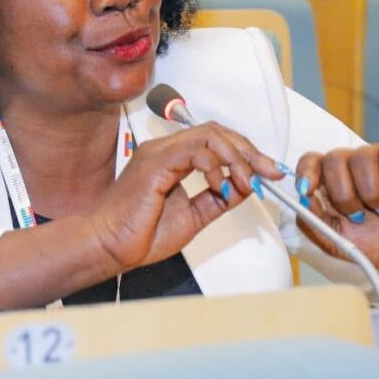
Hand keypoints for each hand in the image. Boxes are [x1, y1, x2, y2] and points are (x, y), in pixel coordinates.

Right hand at [88, 123, 282, 272]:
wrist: (110, 247)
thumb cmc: (140, 234)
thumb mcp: (194, 216)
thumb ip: (217, 199)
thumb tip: (244, 186)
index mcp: (172, 158)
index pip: (216, 140)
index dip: (246, 152)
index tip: (268, 172)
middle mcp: (165, 149)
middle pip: (217, 131)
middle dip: (249, 151)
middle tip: (269, 172)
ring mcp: (159, 152)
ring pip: (209, 135)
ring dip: (236, 158)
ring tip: (247, 182)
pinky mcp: (154, 162)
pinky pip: (193, 151)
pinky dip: (215, 166)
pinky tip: (221, 186)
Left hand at [295, 138, 378, 296]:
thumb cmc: (376, 244)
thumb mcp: (336, 242)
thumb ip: (313, 223)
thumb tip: (302, 199)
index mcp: (330, 183)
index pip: (310, 161)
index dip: (306, 172)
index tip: (306, 190)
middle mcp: (351, 166)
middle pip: (332, 159)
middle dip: (344, 195)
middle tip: (359, 216)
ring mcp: (377, 158)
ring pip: (361, 156)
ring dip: (371, 192)